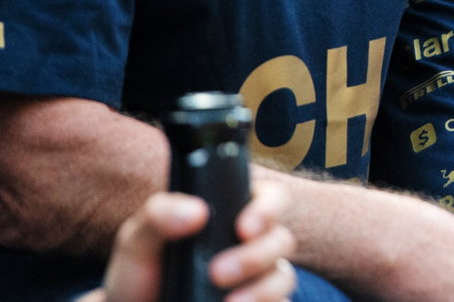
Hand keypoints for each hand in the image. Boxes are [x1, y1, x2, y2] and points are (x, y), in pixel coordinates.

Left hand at [81, 184, 295, 301]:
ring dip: (261, 290)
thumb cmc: (142, 272)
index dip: (268, 208)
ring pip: (284, 277)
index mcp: (234, 213)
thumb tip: (198, 212)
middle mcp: (253, 244)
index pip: (272, 197)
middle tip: (217, 272)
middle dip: (255, 256)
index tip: (244, 227)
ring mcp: (259, 279)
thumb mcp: (137, 240)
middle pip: (281, 240)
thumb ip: (158, 215)